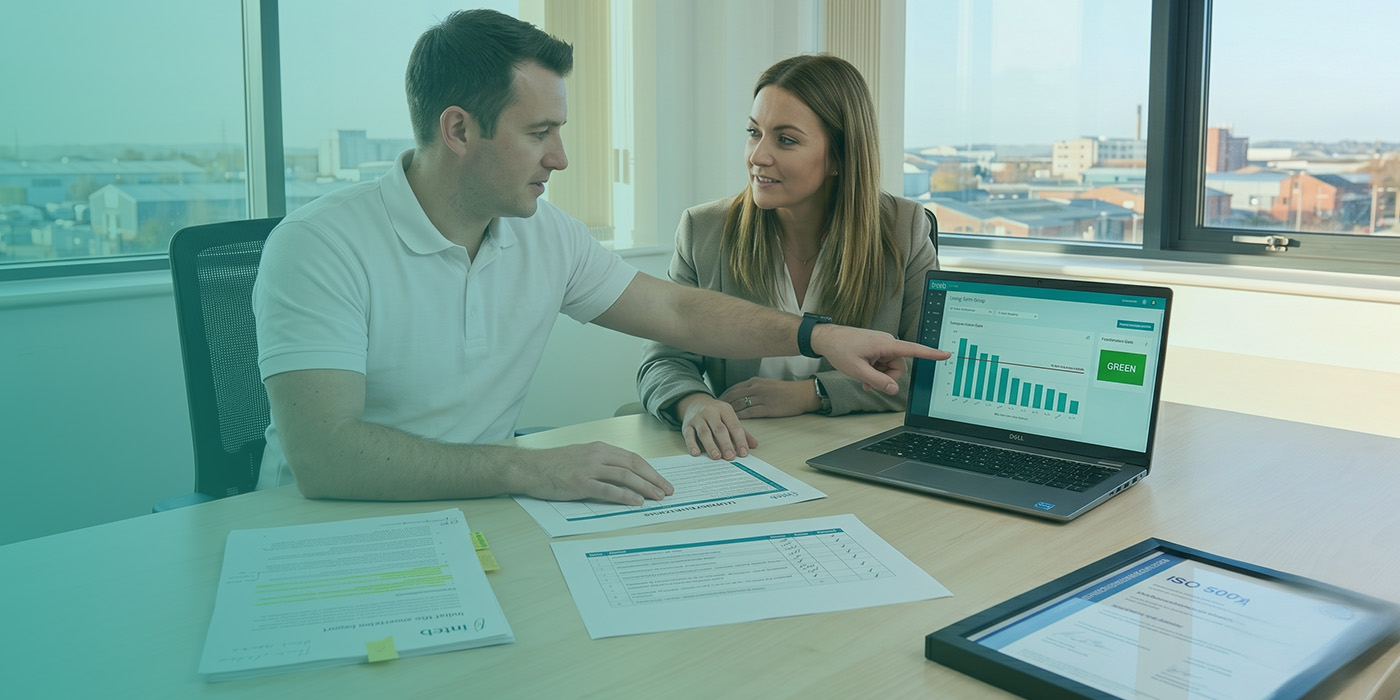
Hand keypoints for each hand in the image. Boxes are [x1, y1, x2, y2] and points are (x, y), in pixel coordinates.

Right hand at [519, 441, 674, 505]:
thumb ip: (601, 462)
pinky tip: (636, 502)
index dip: (650, 470)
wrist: (530, 468)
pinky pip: (608, 489)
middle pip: (634, 465)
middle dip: (654, 478)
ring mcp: (589, 468)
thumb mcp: (581, 456)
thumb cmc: (553, 464)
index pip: (632, 458)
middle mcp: (597, 455)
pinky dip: (625, 496)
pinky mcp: (581, 483)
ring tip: (658, 497)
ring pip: (625, 476)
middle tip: (667, 490)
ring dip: (645, 487)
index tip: (662, 480)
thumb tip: (622, 475)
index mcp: (599, 448)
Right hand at [674, 393, 757, 460]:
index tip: (743, 453)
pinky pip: (688, 435)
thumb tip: (754, 445)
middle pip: (719, 429)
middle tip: (730, 457)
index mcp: (725, 409)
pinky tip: (696, 453)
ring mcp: (697, 418)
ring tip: (716, 457)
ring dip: (710, 445)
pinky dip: (692, 444)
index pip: (734, 425)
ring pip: (704, 432)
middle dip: (725, 443)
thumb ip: (741, 432)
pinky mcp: (686, 424)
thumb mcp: (729, 418)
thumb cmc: (716, 414)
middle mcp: (711, 412)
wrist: (694, 402)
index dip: (740, 440)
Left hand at [718, 377, 820, 418]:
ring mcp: (762, 398)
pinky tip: (735, 422)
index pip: (734, 388)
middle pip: (733, 396)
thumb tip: (742, 394)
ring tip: (722, 419)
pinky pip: (750, 412)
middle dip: (722, 405)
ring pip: (740, 405)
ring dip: (729, 413)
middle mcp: (756, 388)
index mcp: (755, 381)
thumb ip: (754, 388)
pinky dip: (741, 417)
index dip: (723, 396)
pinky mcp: (768, 408)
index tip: (717, 403)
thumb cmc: (786, 391)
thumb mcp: (767, 384)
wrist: (802, 394)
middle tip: (714, 413)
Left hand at [810, 325, 949, 393]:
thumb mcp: (858, 371)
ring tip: (864, 379)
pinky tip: (865, 376)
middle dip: (887, 378)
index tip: (946, 354)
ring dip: (880, 376)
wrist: (826, 339)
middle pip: (899, 367)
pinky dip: (876, 371)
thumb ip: (878, 382)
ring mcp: (882, 345)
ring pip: (891, 367)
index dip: (931, 353)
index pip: (913, 350)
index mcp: (885, 344)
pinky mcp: (877, 347)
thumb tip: (894, 389)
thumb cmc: (840, 350)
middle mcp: (887, 342)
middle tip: (869, 382)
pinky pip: (884, 363)